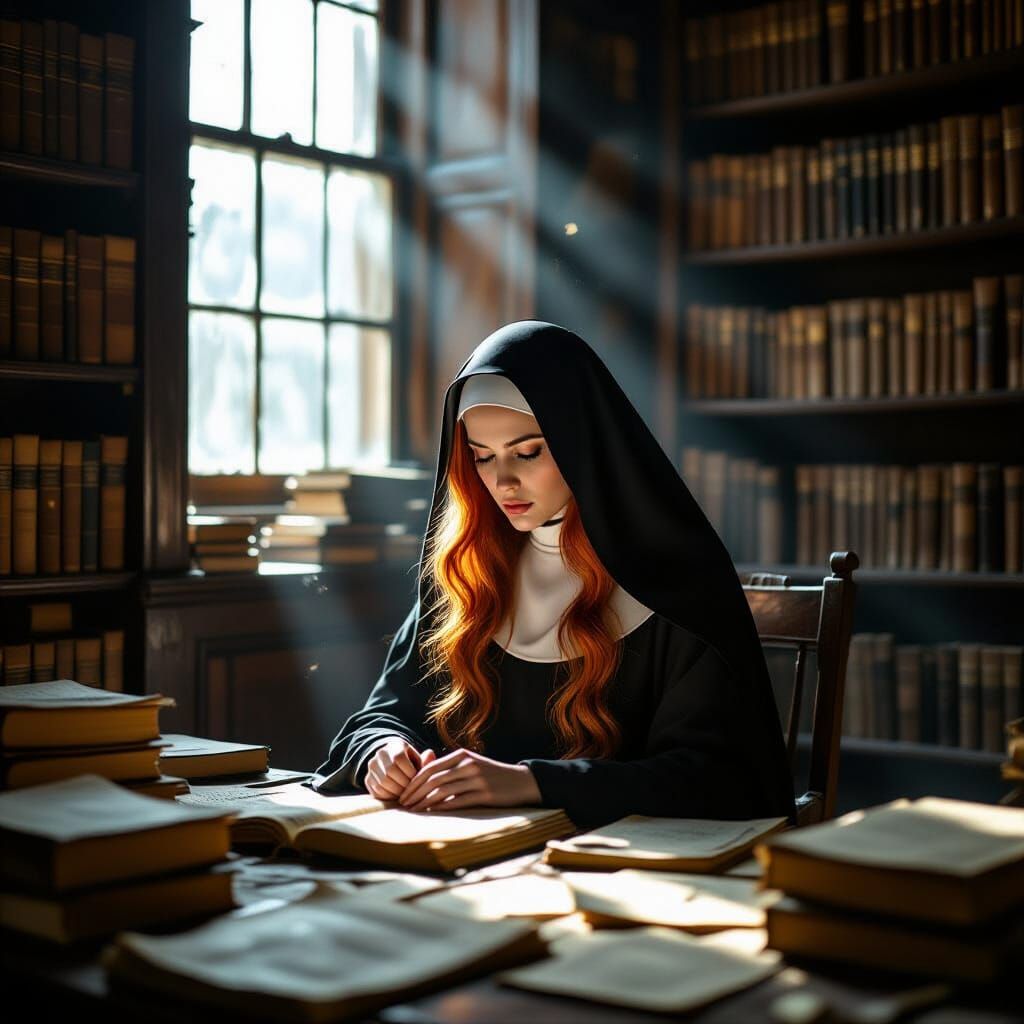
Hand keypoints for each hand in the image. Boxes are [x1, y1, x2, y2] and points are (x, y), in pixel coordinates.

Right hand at [364, 738, 435, 799]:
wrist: (392, 765)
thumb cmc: (410, 764)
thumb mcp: (418, 760)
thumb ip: (425, 760)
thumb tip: (431, 754)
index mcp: (394, 745)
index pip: (399, 758)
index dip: (410, 772)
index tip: (417, 781)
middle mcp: (380, 754)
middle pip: (390, 771)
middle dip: (404, 784)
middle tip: (412, 791)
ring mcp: (372, 766)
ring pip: (383, 782)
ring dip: (397, 792)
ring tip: (406, 795)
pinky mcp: (367, 779)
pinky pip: (377, 790)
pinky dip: (389, 796)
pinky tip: (397, 796)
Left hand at [398, 748, 541, 811]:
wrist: (520, 781)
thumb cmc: (491, 775)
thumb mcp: (471, 764)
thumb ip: (450, 767)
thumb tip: (424, 776)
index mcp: (462, 755)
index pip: (430, 768)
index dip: (414, 781)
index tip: (403, 793)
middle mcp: (467, 764)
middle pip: (433, 779)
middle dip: (415, 792)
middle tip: (403, 804)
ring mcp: (476, 779)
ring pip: (442, 791)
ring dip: (424, 802)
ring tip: (413, 812)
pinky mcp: (484, 794)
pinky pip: (457, 802)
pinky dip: (441, 809)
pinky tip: (432, 814)